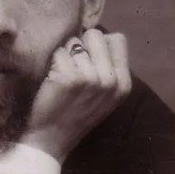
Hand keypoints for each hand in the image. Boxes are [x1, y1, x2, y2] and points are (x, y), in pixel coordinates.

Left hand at [22, 30, 131, 162]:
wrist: (51, 140)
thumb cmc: (74, 115)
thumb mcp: (104, 96)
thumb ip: (108, 68)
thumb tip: (95, 33)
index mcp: (123, 83)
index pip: (118, 39)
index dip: (99, 44)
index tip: (88, 59)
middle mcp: (110, 80)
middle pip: (95, 35)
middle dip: (81, 45)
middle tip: (72, 67)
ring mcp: (90, 78)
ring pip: (73, 42)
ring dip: (64, 55)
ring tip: (62, 76)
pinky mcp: (69, 77)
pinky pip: (57, 52)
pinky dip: (51, 62)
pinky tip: (52, 80)